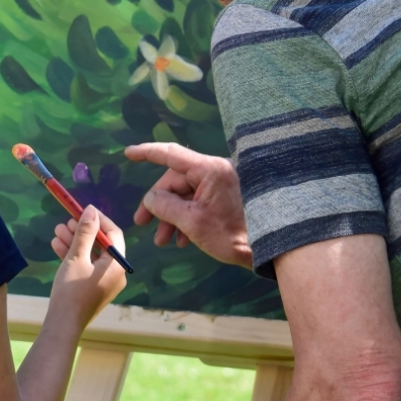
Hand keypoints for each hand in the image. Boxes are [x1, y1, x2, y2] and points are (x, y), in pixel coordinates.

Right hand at [47, 207, 125, 330]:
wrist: (63, 325)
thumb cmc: (72, 291)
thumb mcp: (77, 258)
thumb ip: (85, 232)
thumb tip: (91, 211)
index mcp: (117, 265)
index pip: (114, 234)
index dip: (99, 220)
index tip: (84, 210)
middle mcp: (115, 273)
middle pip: (101, 244)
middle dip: (83, 230)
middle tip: (66, 220)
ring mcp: (104, 282)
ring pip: (91, 254)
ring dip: (75, 241)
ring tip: (57, 230)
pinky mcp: (93, 288)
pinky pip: (86, 266)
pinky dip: (73, 256)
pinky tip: (57, 245)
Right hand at [125, 142, 252, 267]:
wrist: (271, 247)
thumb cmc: (233, 235)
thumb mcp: (191, 222)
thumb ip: (165, 206)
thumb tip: (151, 197)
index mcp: (209, 169)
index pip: (171, 154)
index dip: (147, 153)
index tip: (128, 154)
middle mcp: (217, 171)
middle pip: (177, 181)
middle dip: (159, 204)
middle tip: (143, 223)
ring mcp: (224, 184)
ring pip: (188, 194)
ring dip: (172, 216)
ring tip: (164, 241)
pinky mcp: (230, 197)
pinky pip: (201, 201)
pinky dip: (188, 218)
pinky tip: (183, 240)